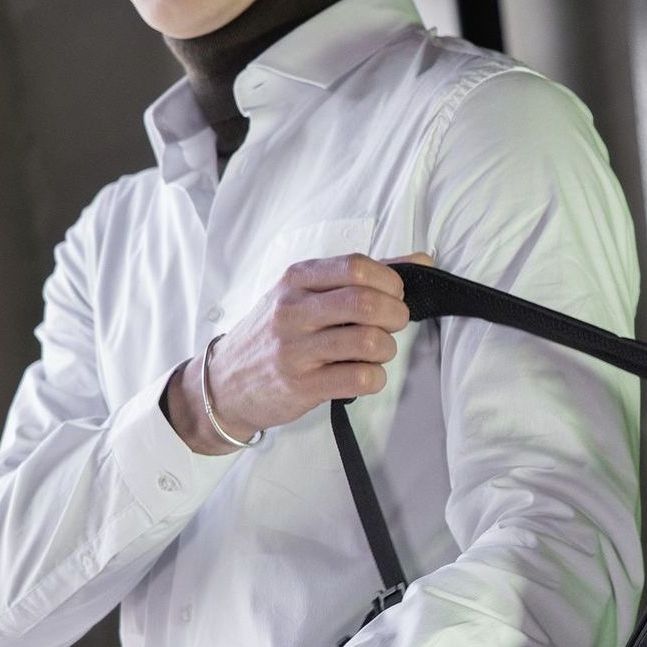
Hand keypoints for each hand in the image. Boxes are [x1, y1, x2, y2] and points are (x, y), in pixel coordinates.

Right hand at [183, 249, 435, 446]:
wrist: (225, 382)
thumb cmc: (274, 334)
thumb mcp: (304, 294)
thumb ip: (362, 276)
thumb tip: (421, 261)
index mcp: (297, 279)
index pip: (357, 266)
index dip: (389, 282)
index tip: (393, 296)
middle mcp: (293, 310)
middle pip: (367, 303)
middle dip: (396, 315)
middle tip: (392, 325)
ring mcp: (295, 349)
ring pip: (368, 342)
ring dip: (386, 349)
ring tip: (376, 352)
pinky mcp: (301, 386)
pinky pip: (360, 379)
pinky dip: (375, 378)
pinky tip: (365, 375)